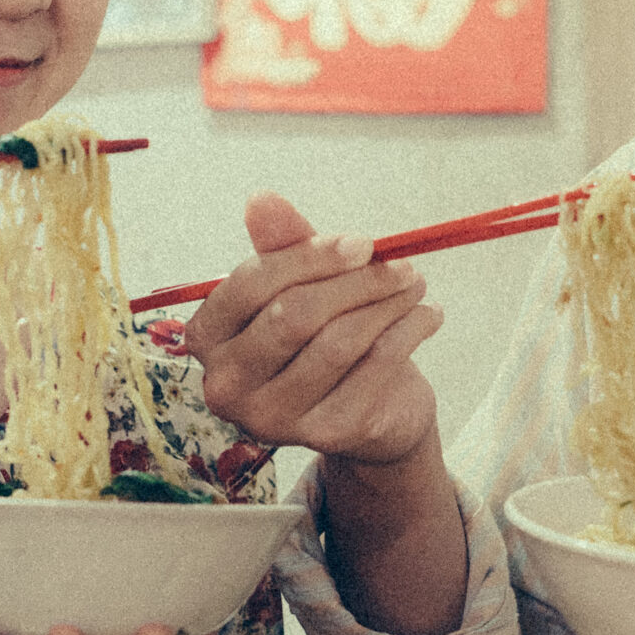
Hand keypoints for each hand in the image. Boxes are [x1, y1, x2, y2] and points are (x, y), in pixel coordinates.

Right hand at [181, 192, 443, 469]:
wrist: (367, 413)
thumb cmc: (323, 338)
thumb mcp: (302, 286)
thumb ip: (282, 245)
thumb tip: (261, 200)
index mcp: (208, 338)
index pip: (252, 284)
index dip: (311, 256)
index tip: (362, 243)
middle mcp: (227, 385)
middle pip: (294, 315)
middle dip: (357, 281)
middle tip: (400, 264)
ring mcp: (272, 417)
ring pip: (339, 341)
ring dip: (388, 303)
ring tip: (415, 285)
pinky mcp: (323, 435)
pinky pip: (374, 368)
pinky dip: (408, 332)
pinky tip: (427, 316)